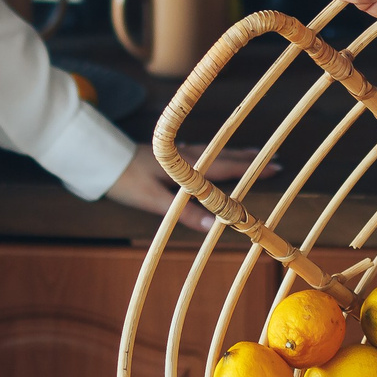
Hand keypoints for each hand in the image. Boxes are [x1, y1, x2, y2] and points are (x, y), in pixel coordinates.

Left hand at [102, 140, 267, 231]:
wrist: (101, 158)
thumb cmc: (126, 180)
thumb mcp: (154, 201)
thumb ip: (183, 212)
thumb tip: (214, 225)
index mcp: (189, 167)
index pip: (227, 167)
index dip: (252, 169)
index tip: (275, 168)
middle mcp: (188, 155)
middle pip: (226, 156)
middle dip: (252, 159)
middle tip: (276, 160)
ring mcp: (180, 152)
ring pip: (216, 151)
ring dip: (237, 153)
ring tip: (254, 153)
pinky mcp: (171, 153)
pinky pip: (204, 151)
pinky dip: (218, 152)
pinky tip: (217, 153)